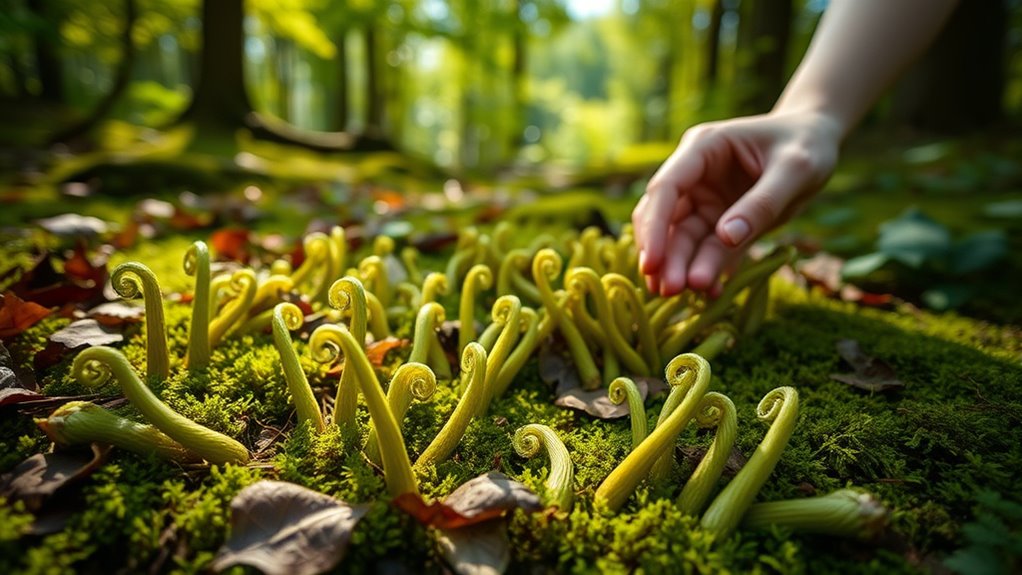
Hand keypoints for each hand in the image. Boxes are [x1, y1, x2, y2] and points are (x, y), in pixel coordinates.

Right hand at [632, 110, 840, 295]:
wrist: (819, 143)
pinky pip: (705, 251)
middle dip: (663, 255)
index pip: (666, 189)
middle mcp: (694, 176)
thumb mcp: (795, 169)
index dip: (655, 227)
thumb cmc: (807, 145)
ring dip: (679, 267)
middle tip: (670, 291)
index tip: (652, 264)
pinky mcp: (718, 222)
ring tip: (684, 295)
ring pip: (680, 239)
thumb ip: (762, 202)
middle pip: (665, 218)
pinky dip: (707, 270)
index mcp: (703, 148)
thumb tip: (726, 237)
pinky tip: (713, 292)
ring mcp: (704, 201)